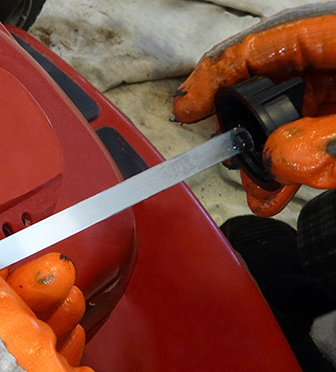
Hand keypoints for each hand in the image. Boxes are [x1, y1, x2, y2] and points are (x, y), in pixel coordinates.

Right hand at [173, 5, 335, 216]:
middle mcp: (333, 53)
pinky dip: (290, 162)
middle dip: (241, 126)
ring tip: (257, 189)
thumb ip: (329, 143)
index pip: (258, 44)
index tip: (187, 109)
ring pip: (285, 112)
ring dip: (265, 155)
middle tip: (225, 156)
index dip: (214, 77)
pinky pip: (307, 130)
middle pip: (266, 79)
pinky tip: (276, 192)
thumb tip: (275, 158)